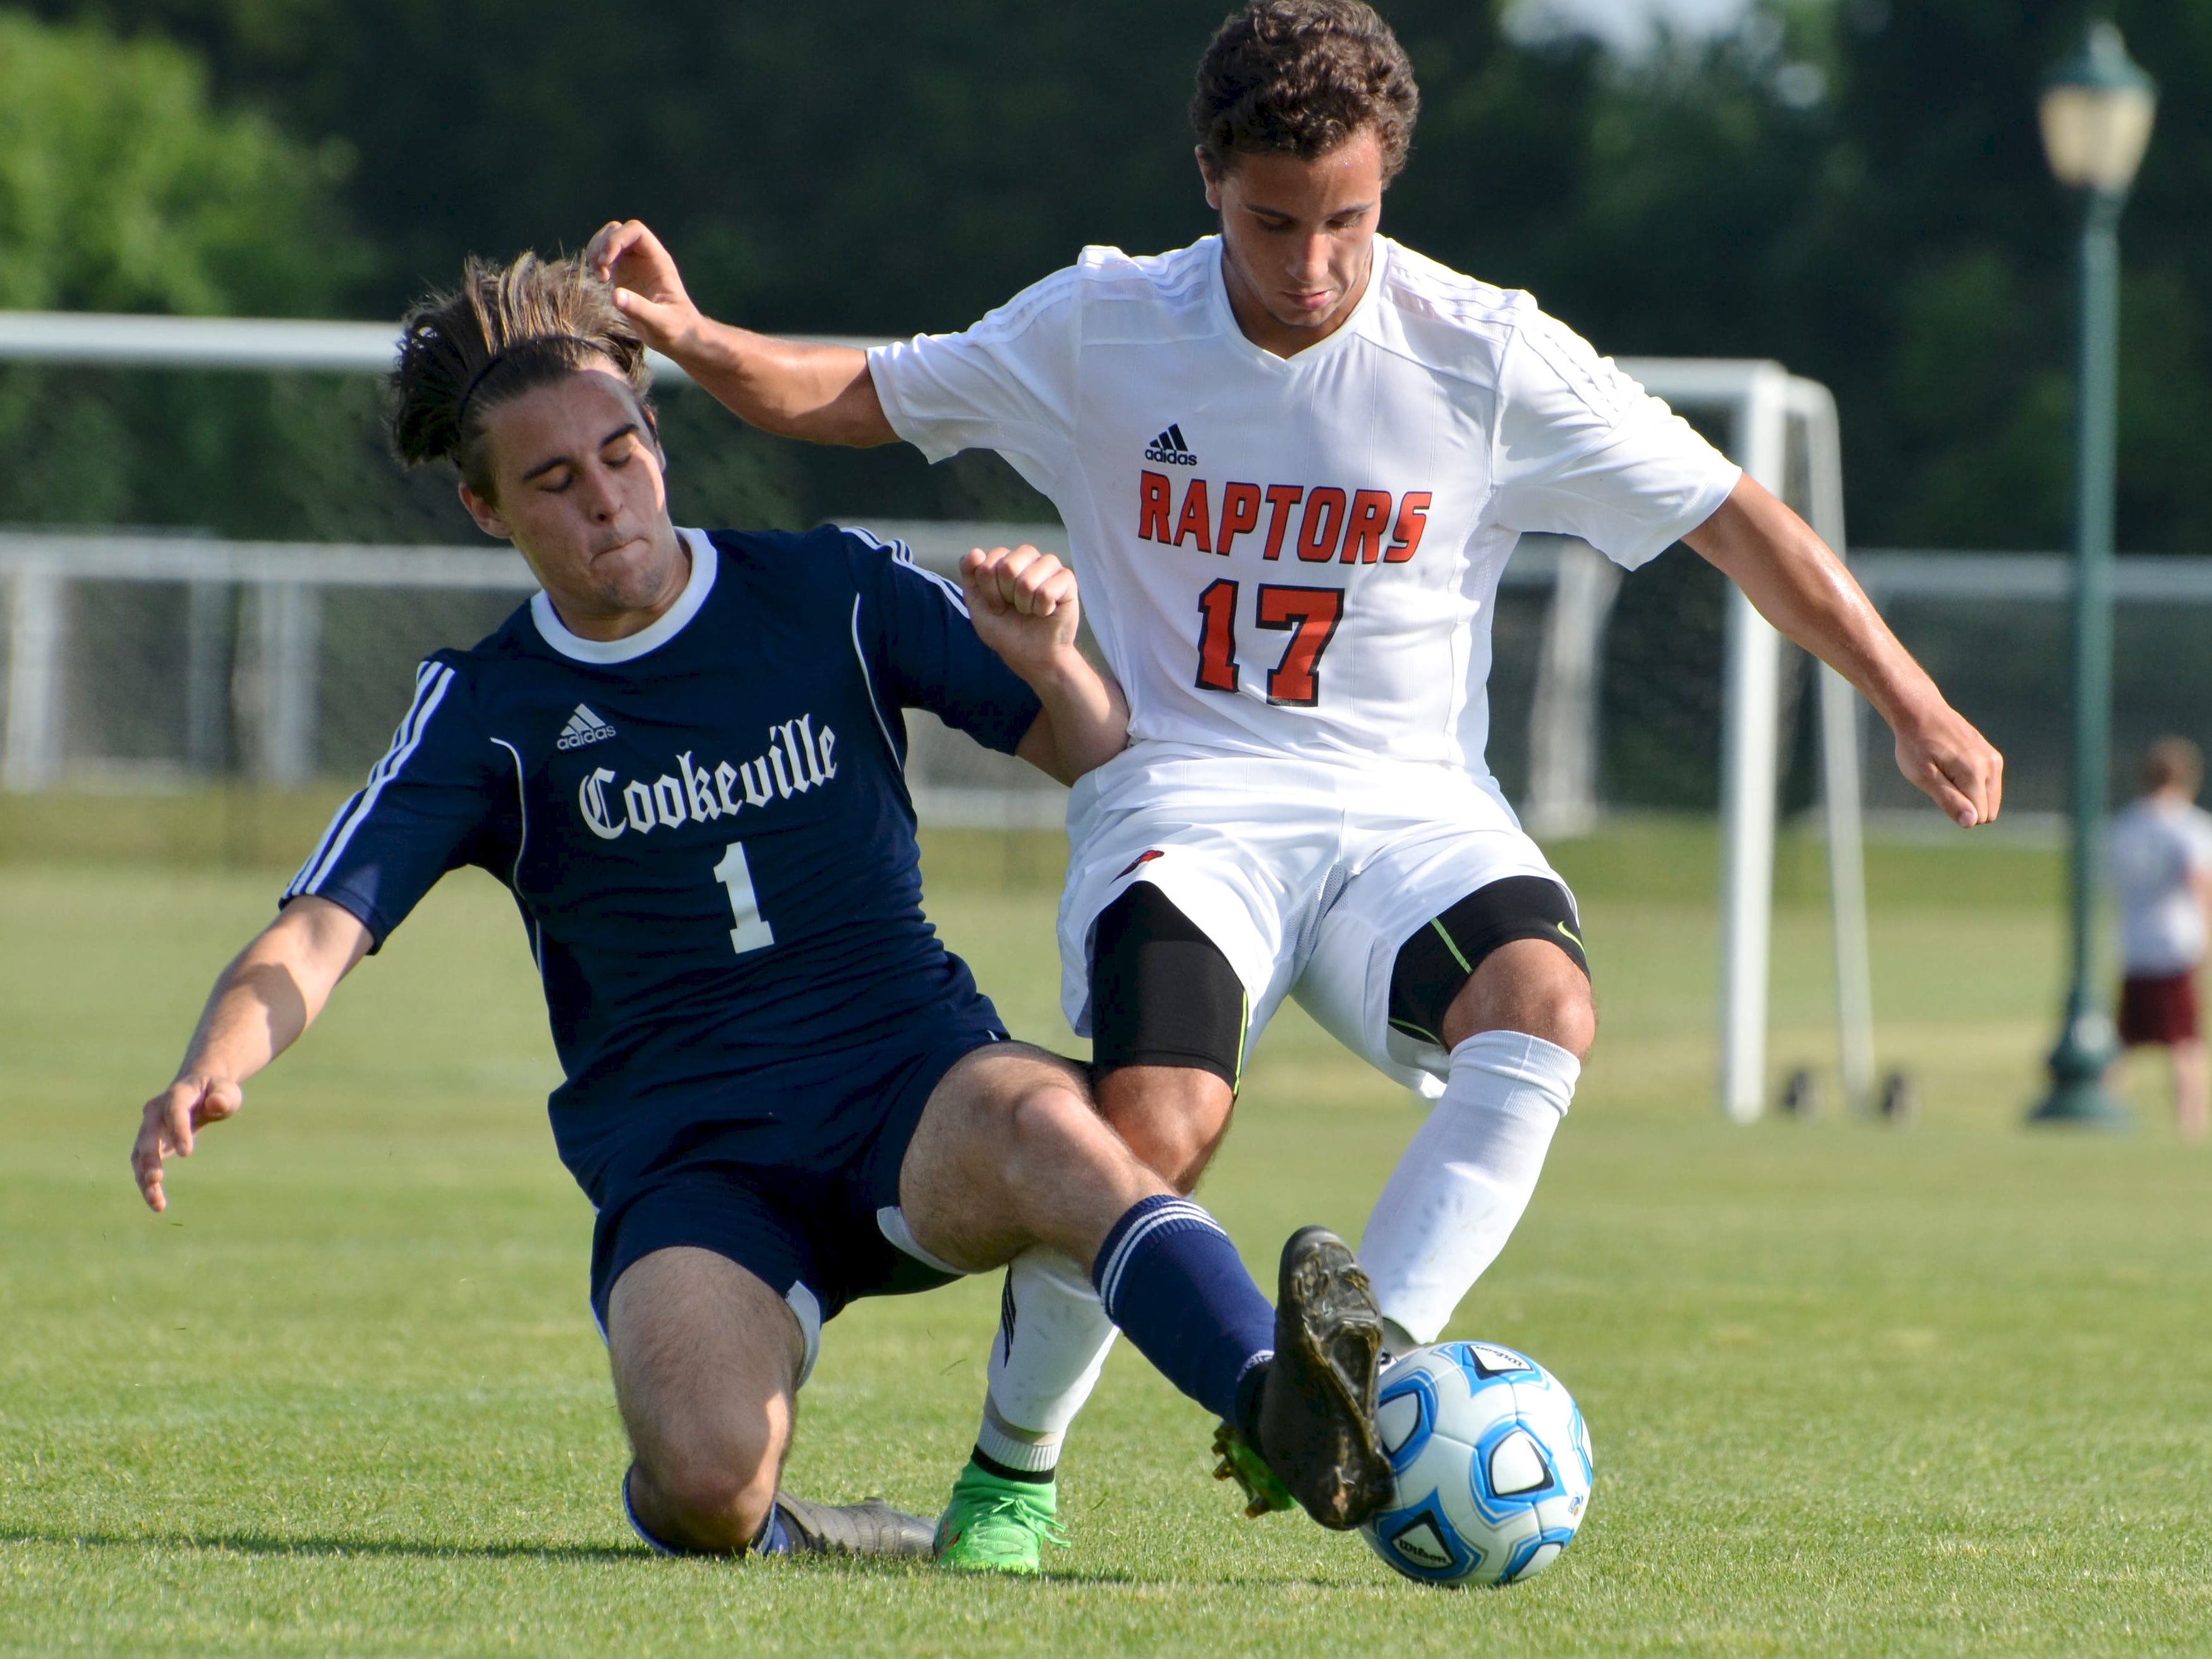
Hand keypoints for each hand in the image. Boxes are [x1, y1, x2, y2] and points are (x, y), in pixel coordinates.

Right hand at [132, 1075, 241, 1212]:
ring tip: (156, 1202)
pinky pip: (142, 1166)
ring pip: (139, 1155)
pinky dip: (147, 1185)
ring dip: (144, 1178)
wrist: (198, 1088)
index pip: (175, 1111)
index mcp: (178, 1094)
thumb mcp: (226, 1090)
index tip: (187, 1153)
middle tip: (156, 1179)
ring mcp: (148, 1128)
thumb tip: (217, 1104)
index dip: (179, 1130)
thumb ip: (223, 1097)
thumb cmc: (216, 1091)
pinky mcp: (147, 1145)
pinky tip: (158, 1204)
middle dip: (150, 1157)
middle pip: (148, 1135)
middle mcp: (156, 1111)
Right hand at [584, 219, 703, 356]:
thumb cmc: (677, 330)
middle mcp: (646, 257)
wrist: (680, 338)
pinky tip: (601, 281)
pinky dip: (596, 262)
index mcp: (659, 261)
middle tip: (601, 272)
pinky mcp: (624, 274)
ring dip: (596, 252)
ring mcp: (634, 264)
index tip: (606, 262)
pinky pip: (605, 255)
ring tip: (601, 279)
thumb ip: (640, 310)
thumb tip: (615, 296)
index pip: (636, 231)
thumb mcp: (661, 323)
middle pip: (618, 230)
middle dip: (603, 245)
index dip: (617, 239)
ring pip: (609, 239)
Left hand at [961, 545, 1079, 678]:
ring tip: (1029, 610)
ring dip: (1024, 604)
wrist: (1030, 655)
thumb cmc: (1005, 629)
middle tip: (1013, 607)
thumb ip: (970, 575)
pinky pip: (1046, 592)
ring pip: (1027, 581)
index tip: (996, 605)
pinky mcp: (1067, 580)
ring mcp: (1048, 566)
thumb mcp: (976, 604)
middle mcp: (1027, 557)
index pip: (987, 562)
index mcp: (1004, 558)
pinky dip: (1041, 610)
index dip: (988, 591)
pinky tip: (1045, 612)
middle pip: (1007, 567)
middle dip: (1005, 596)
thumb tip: (976, 552)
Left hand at [1893, 700, 2003, 827]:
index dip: (1955, 810)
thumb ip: (1949, 800)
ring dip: (1968, 795)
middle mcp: (1991, 765)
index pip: (1978, 816)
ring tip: (1946, 773)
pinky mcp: (1993, 756)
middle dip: (1965, 805)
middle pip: (1988, 811)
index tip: (1937, 789)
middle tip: (1941, 782)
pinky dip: (1972, 784)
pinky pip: (1988, 787)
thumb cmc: (1915, 746)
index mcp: (1974, 772)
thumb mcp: (1923, 776)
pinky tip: (1953, 767)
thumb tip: (1971, 822)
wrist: (1920, 713)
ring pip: (1990, 800)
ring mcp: (1994, 759)